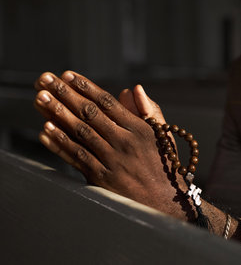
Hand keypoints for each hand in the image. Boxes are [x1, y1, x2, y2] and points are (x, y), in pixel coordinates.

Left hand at [34, 71, 194, 220]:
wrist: (165, 200)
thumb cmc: (164, 163)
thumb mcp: (163, 134)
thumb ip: (149, 110)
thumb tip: (134, 88)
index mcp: (139, 129)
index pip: (107, 102)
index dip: (86, 87)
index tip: (68, 75)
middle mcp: (124, 142)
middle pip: (89, 113)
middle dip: (65, 94)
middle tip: (46, 80)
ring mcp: (111, 160)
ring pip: (80, 132)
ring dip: (57, 113)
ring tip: (40, 98)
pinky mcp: (101, 178)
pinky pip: (76, 157)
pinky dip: (60, 143)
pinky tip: (45, 130)